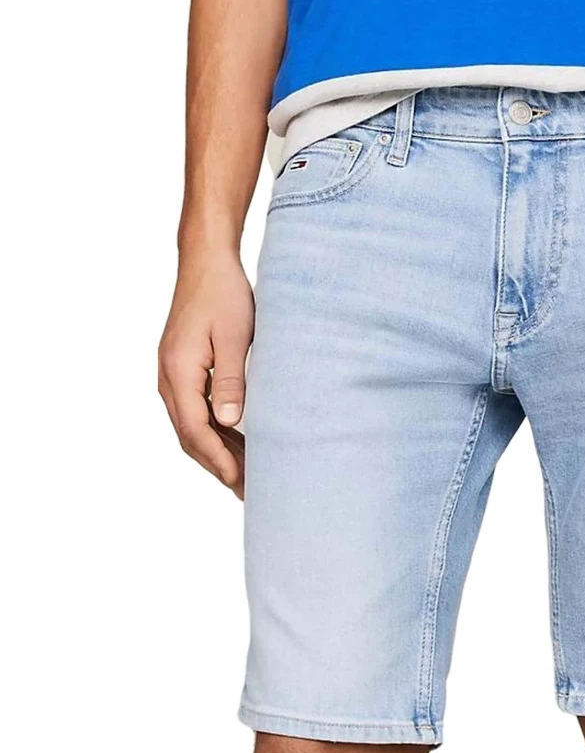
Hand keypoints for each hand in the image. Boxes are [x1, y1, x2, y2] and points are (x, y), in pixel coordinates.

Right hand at [158, 250, 253, 497]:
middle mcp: (169, 377)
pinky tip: (236, 442)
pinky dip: (213, 431)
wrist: (206, 262)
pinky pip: (193, 410)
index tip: (240, 482)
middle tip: (247, 491)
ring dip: (215, 451)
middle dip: (217, 465)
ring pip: (190, 426)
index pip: (196, 430)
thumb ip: (232, 381)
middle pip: (189, 435)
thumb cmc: (224, 294)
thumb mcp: (235, 337)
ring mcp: (172, 373)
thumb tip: (229, 423)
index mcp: (179, 372)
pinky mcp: (182, 368)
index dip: (219, 460)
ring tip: (246, 474)